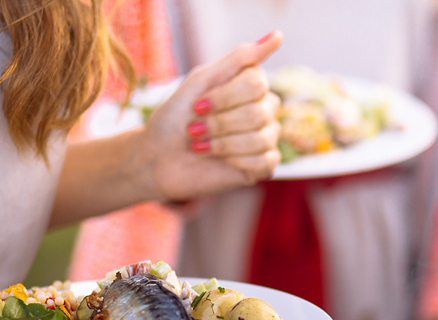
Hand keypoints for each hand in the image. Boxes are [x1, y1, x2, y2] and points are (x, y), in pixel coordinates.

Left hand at [139, 32, 282, 200]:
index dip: (224, 97)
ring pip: (262, 138)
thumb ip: (239, 58)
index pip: (256, 83)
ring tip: (200, 146)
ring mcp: (266, 137)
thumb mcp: (202, 80)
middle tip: (195, 129)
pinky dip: (235, 160)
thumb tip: (279, 35)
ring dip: (223, 143)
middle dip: (220, 123)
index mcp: (251, 85)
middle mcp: (264, 109)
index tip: (197, 105)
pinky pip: (264, 161)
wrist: (158, 158)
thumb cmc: (177, 118)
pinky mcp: (263, 166)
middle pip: (259, 112)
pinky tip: (218, 161)